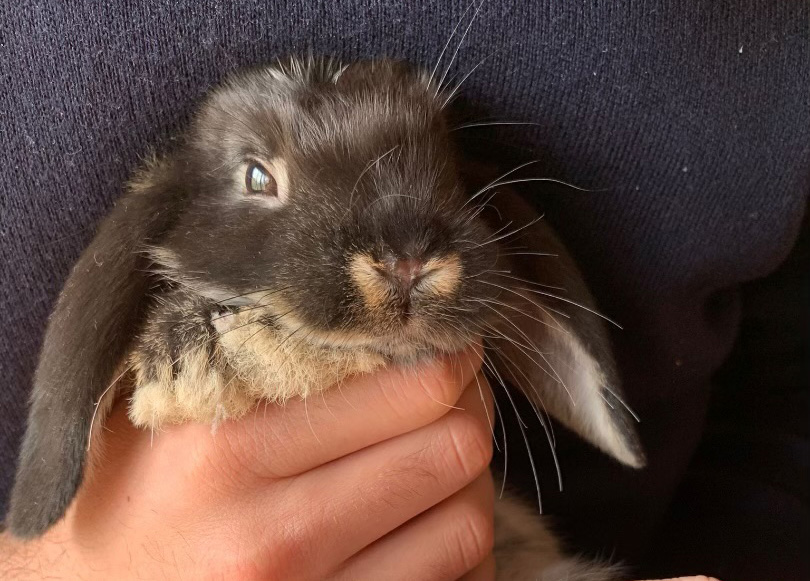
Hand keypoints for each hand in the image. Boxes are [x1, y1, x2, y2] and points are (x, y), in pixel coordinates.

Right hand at [1, 345, 495, 579]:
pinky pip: (454, 580)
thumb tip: (366, 300)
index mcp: (227, 448)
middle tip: (451, 395)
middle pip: (453, 447)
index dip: (448, 354)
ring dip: (467, 479)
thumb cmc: (131, 496)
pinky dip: (454, 542)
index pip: (410, 383)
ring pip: (468, 518)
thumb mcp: (167, 407)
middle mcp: (272, 532)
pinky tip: (424, 518)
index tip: (443, 345)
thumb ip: (251, 349)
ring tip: (435, 457)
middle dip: (470, 409)